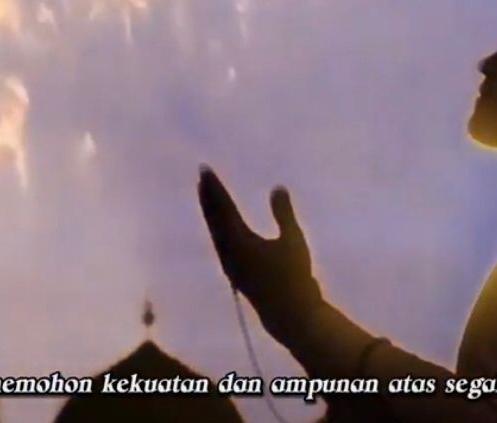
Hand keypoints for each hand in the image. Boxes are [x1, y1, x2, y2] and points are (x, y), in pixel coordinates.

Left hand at [198, 165, 323, 343]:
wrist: (291, 315)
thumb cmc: (295, 276)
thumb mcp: (293, 240)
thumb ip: (283, 213)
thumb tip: (277, 187)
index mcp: (240, 241)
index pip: (223, 208)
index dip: (214, 187)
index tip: (205, 170)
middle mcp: (228, 252)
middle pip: (213, 219)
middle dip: (207, 197)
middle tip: (202, 178)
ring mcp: (230, 265)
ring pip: (215, 233)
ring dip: (211, 213)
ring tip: (207, 197)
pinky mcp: (236, 274)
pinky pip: (221, 244)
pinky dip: (218, 229)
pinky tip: (222, 229)